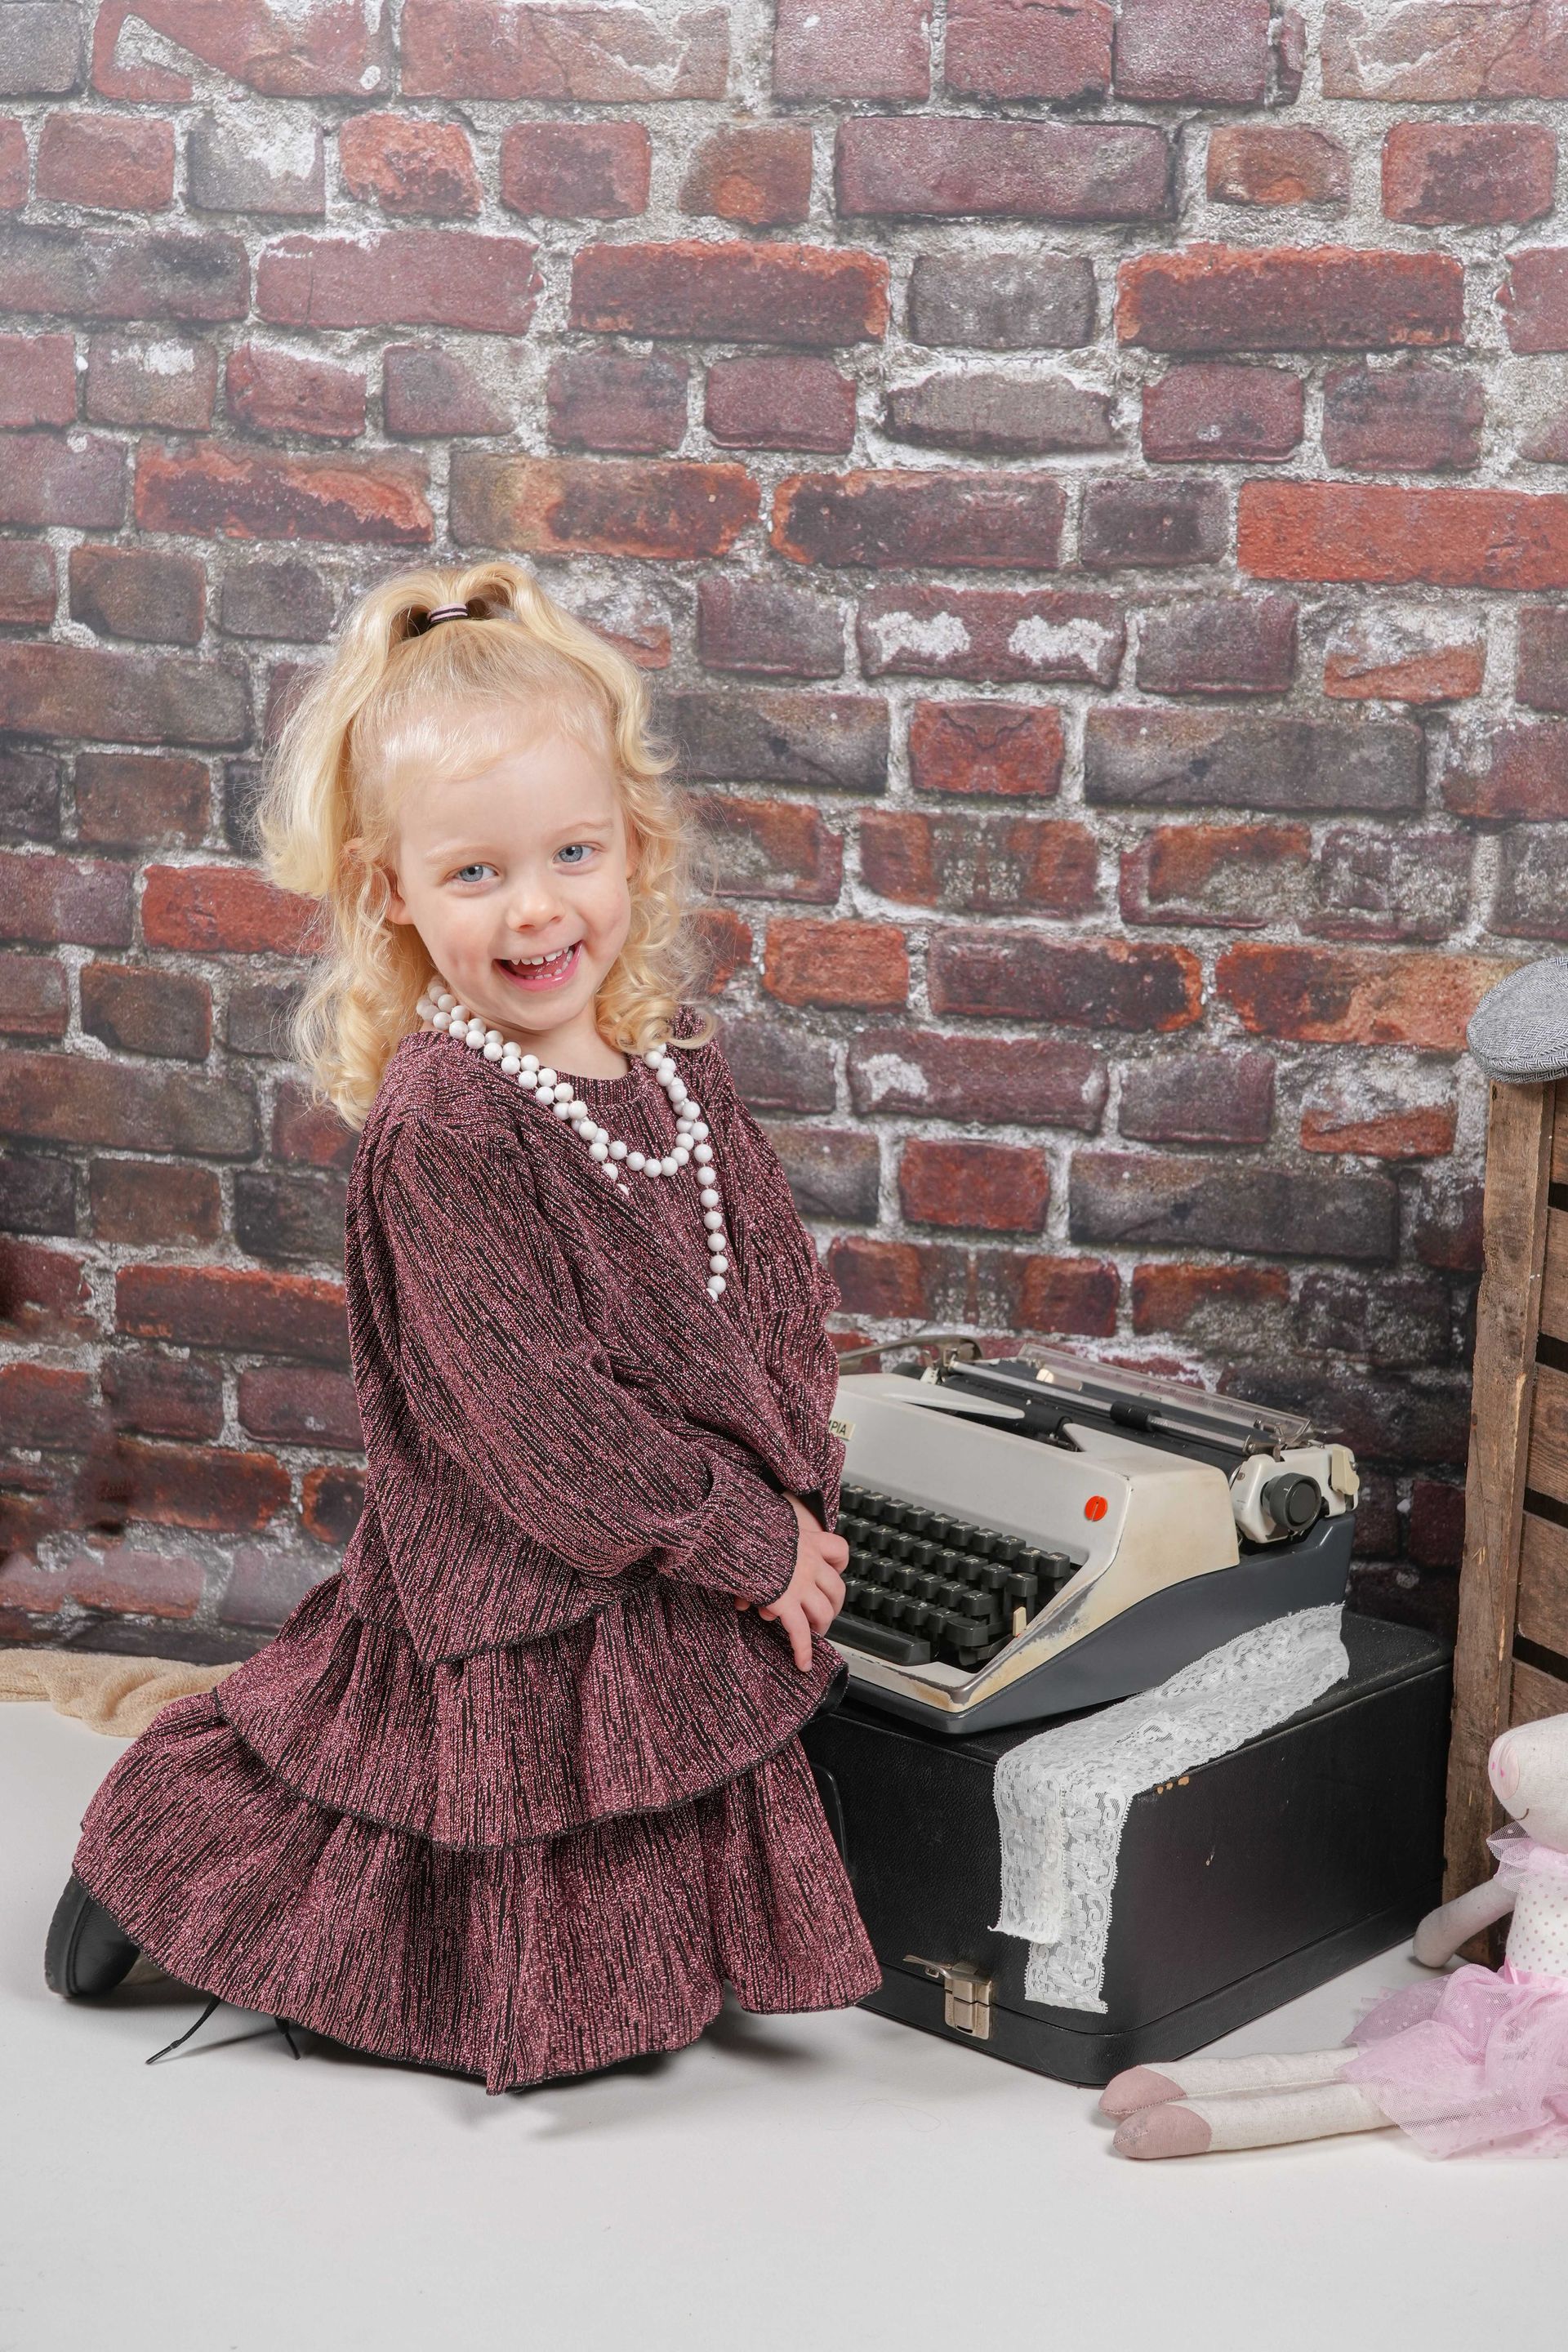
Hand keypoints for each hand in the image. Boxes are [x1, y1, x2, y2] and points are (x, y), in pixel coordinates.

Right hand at [733, 1493, 847, 1670]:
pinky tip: (803, 1663)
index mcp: (804, 1540)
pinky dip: (803, 1651)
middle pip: (837, 1589)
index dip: (836, 1567)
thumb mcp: (757, 1534)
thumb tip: (744, 1595)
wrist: (729, 1532)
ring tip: (813, 1636)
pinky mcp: (785, 1602)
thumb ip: (759, 1560)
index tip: (828, 1575)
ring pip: (824, 1612)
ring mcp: (800, 1583)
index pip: (838, 1551)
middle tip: (821, 1616)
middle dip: (832, 1606)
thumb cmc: (738, 1531)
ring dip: (820, 1628)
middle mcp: (808, 1561)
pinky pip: (801, 1632)